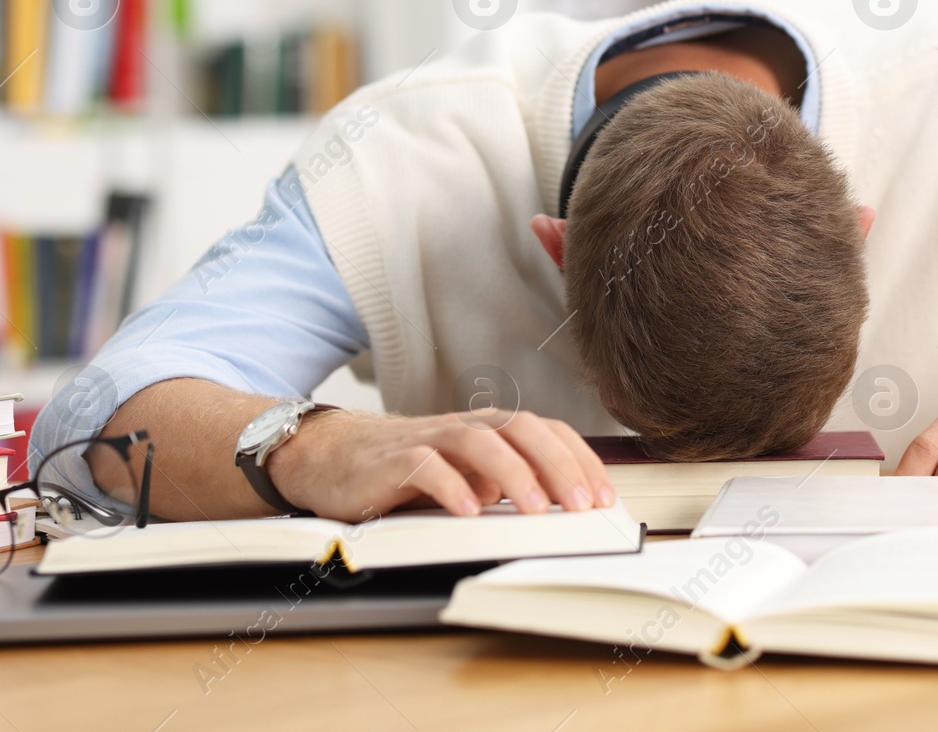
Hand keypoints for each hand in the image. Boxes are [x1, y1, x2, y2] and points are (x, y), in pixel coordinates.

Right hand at [265, 408, 614, 522]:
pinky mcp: (391, 461)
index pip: (547, 432)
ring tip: (535, 509)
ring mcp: (427, 439)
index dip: (580, 460)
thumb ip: (506, 484)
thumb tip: (560, 508)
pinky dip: (450, 486)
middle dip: (558, 466)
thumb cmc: (407, 470)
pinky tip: (469, 511)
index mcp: (489, 430)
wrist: (332, 456)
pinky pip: (425, 466)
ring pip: (478, 442)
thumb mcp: (467, 476)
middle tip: (582, 505)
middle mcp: (464, 427)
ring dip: (513, 474)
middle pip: (522, 430)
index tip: (605, 496)